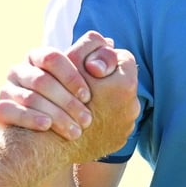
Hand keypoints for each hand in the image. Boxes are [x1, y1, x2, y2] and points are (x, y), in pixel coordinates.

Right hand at [0, 31, 123, 141]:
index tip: (88, 96)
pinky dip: (31, 119)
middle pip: (41, 80)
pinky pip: (9, 111)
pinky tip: (47, 128)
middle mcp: (20, 70)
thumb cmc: (68, 104)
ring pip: (29, 98)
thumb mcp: (86, 80)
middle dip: (67, 102)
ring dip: (55, 115)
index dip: (71, 76)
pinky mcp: (0, 109)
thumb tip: (111, 43)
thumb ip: (98, 59)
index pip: (52, 57)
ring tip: (75, 132)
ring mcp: (7, 89)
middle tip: (87, 120)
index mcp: (38, 57)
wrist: (42, 140)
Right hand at [66, 44, 137, 163]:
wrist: (52, 143)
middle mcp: (133, 106)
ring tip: (84, 105)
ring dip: (106, 102)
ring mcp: (127, 126)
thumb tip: (110, 42)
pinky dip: (103, 120)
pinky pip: (114, 123)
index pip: (124, 59)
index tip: (90, 67)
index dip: (105, 59)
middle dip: (107, 82)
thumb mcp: (72, 62)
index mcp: (125, 83)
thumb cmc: (58, 97)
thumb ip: (90, 45)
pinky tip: (84, 120)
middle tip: (86, 86)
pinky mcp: (118, 141)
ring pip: (119, 104)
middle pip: (123, 82)